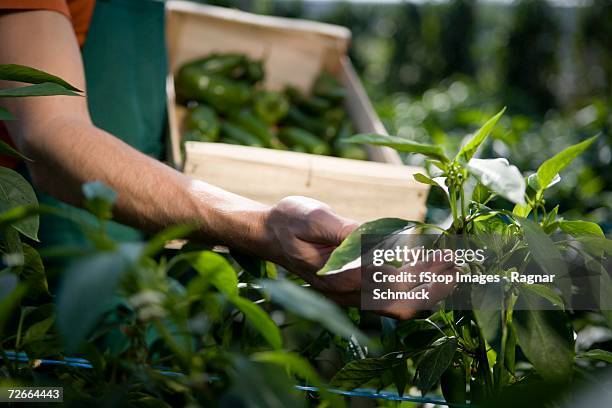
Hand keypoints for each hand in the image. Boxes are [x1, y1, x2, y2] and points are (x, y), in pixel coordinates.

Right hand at [260, 196, 454, 319]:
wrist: (268, 235)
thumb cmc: (289, 222)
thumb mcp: (312, 217)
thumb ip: (343, 231)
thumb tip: (375, 238)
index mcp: (338, 275)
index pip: (390, 280)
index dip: (420, 268)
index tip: (443, 249)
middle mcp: (346, 293)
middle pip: (400, 304)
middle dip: (433, 287)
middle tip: (458, 262)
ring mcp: (348, 296)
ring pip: (397, 307)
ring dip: (427, 290)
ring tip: (451, 266)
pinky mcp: (351, 292)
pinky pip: (388, 301)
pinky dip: (413, 290)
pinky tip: (426, 270)